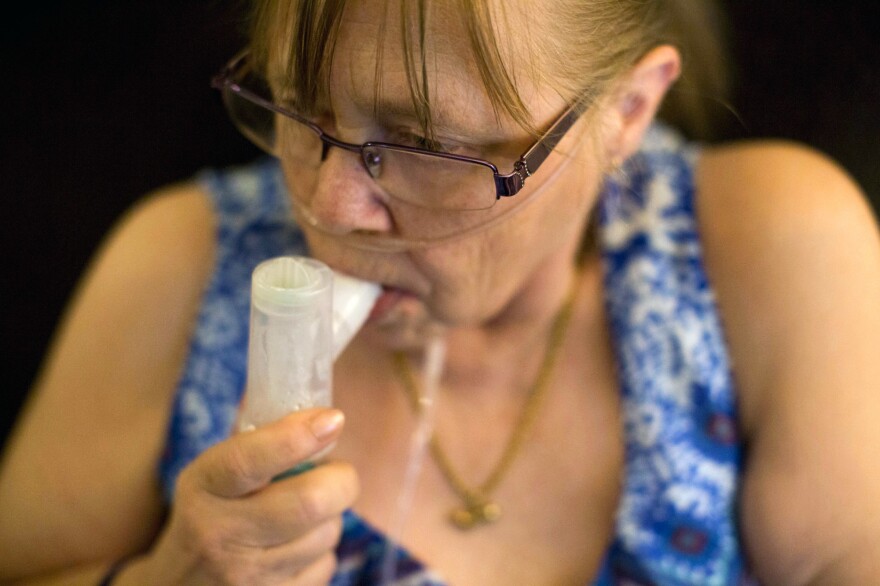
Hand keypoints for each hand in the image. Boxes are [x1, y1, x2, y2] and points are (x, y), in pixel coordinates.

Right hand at [139, 408, 356, 584]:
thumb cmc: (212, 513)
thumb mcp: (213, 475)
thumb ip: (261, 444)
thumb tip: (324, 416)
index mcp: (204, 488)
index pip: (248, 460)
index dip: (296, 437)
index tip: (331, 419)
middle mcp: (220, 535)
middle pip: (308, 502)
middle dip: (340, 479)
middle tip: (336, 473)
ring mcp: (246, 577)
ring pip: (326, 533)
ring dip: (331, 516)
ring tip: (308, 513)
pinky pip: (326, 565)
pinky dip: (323, 550)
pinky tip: (297, 547)